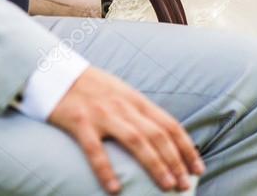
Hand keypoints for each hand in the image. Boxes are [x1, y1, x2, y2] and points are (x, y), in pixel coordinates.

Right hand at [49, 67, 203, 193]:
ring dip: (154, 164)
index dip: (186, 148)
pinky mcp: (80, 123)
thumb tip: (163, 137)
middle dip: (175, 160)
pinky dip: (106, 170)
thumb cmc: (93, 88)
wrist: (57, 72)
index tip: (198, 168)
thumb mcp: (123, 94)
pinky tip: (115, 189)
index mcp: (137, 100)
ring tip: (165, 185)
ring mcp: (103, 114)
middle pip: (157, 135)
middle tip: (184, 184)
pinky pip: (95, 150)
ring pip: (136, 141)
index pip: (170, 125)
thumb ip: (141, 113)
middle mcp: (125, 107)